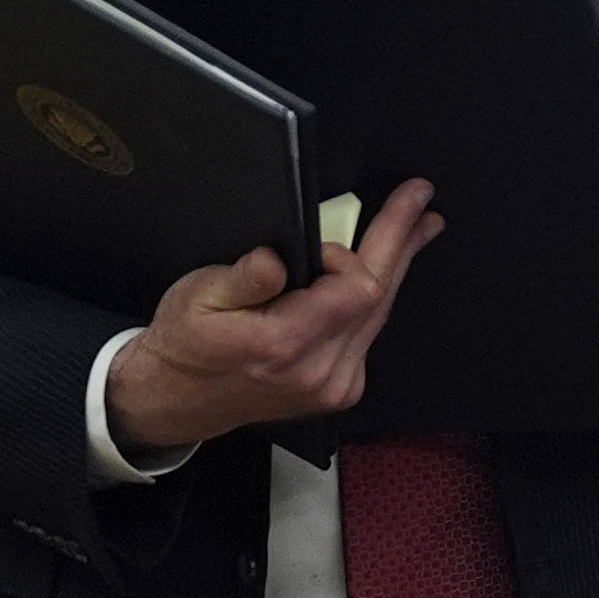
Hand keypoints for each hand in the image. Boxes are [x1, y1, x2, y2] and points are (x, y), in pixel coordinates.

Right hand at [103, 180, 443, 457]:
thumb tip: (275, 258)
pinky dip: (374, 298)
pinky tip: (382, 270)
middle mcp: (320, 372)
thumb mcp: (195, 298)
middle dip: (400, 241)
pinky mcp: (341, 388)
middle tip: (419, 198)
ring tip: (417, 226)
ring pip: (381, 314)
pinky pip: (370, 332)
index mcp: (285, 346)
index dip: (347, 254)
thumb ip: (241, 278)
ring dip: (396, 265)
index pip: (356, 288)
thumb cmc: (186, 345)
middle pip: (379, 298)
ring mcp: (335, 385)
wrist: (179, 399)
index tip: (321, 243)